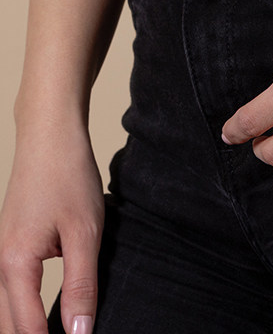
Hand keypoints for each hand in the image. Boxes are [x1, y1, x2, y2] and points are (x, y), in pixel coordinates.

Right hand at [0, 121, 103, 333]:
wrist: (49, 137)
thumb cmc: (68, 177)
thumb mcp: (85, 231)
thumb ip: (81, 284)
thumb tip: (79, 333)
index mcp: (15, 265)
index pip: (27, 329)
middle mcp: (0, 263)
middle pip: (8, 325)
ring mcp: (2, 253)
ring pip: (6, 309)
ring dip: (26, 328)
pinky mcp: (11, 244)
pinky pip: (12, 289)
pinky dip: (25, 309)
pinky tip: (44, 315)